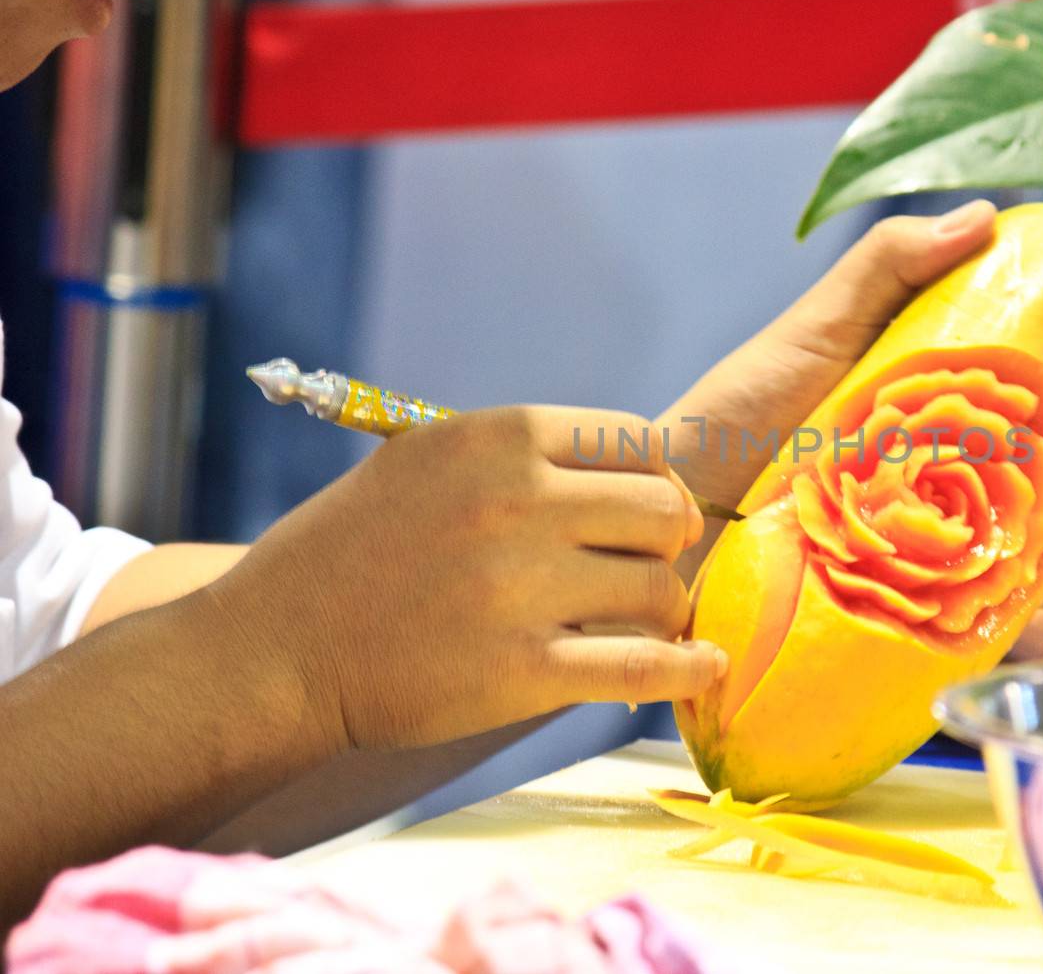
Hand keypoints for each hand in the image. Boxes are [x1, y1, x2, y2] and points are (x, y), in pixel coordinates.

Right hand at [207, 407, 726, 753]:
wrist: (274, 650)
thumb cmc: (352, 552)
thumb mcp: (427, 461)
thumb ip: (524, 458)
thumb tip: (637, 470)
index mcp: (498, 438)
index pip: (638, 443)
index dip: (653, 482)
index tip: (639, 515)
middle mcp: (517, 500)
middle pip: (663, 511)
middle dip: (664, 543)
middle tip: (639, 570)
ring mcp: (521, 586)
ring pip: (659, 588)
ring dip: (661, 609)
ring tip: (637, 623)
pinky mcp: (522, 671)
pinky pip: (642, 665)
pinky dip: (685, 668)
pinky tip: (703, 666)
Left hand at [662, 199, 1042, 577]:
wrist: (669, 513)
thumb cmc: (736, 414)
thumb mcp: (814, 329)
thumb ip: (887, 269)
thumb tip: (986, 214)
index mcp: (940, 404)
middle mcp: (949, 471)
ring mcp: (934, 538)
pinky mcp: (913, 602)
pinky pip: (993, 604)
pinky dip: (1037, 597)